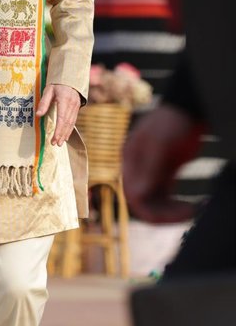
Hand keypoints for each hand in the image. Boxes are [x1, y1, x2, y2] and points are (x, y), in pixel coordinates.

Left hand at [36, 83, 80, 145]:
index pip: (62, 119)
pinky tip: (65, 136)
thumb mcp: (48, 91)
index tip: (54, 139)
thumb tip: (38, 115)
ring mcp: (76, 108)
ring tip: (60, 143)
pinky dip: (69, 129)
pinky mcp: (76, 109)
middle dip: (61, 135)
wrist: (70, 78)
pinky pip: (73, 121)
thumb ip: (44, 102)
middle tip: (56, 144)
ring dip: (65, 134)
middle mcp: (72, 106)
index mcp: (65, 101)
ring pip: (71, 123)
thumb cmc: (57, 84)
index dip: (59, 130)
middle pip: (67, 123)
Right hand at [124, 105, 202, 222]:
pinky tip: (196, 205)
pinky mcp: (166, 174)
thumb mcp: (161, 143)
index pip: (133, 194)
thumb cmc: (173, 122)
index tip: (175, 214)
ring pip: (156, 203)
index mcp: (130, 160)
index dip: (150, 209)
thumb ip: (149, 168)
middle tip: (191, 213)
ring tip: (196, 209)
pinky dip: (179, 205)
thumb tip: (137, 195)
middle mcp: (138, 170)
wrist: (189, 111)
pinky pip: (168, 198)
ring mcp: (152, 172)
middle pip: (144, 202)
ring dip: (173, 212)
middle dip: (165, 213)